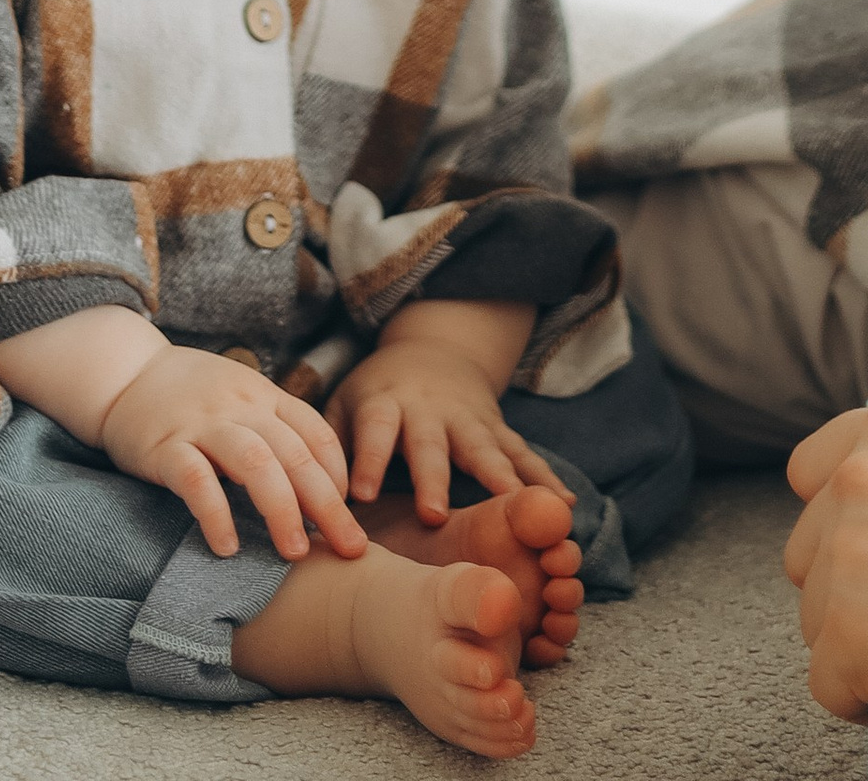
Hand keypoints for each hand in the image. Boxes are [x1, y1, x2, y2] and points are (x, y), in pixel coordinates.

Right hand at [102, 346, 371, 564]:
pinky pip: (195, 479)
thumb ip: (273, 429)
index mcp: (263, 395)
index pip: (316, 433)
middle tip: (350, 549)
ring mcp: (203, 424)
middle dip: (327, 505)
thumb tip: (316, 485)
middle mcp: (240, 406)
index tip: (347, 513)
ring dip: (281, 509)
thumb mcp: (240, 398)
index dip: (338, 475)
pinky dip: (215, 513)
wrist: (125, 370)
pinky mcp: (165, 446)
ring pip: (254, 463)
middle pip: (294, 454)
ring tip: (294, 554)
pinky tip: (227, 546)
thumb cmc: (191, 396)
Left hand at [337, 300, 572, 526]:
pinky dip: (545, 480)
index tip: (361, 497)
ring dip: (499, 480)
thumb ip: (326, 443)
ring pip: (485, 450)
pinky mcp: (497, 429)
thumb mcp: (344, 403)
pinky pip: (524, 456)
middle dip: (432, 478)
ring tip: (517, 508)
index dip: (369, 460)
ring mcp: (469, 418)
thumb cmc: (376, 393)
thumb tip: (302, 494)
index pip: (375, 429)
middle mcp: (429, 409)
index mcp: (386, 402)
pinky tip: (565, 506)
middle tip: (432, 515)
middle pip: (431, 444)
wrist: (433, 351)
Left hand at [783, 396, 867, 753]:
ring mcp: (854, 560)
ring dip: (862, 643)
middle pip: (813, 552)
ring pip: (819, 620)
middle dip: (853, 586)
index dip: (842, 517)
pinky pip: (830, 683)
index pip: (813, 472)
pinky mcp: (858, 641)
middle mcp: (861, 481)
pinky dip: (866, 699)